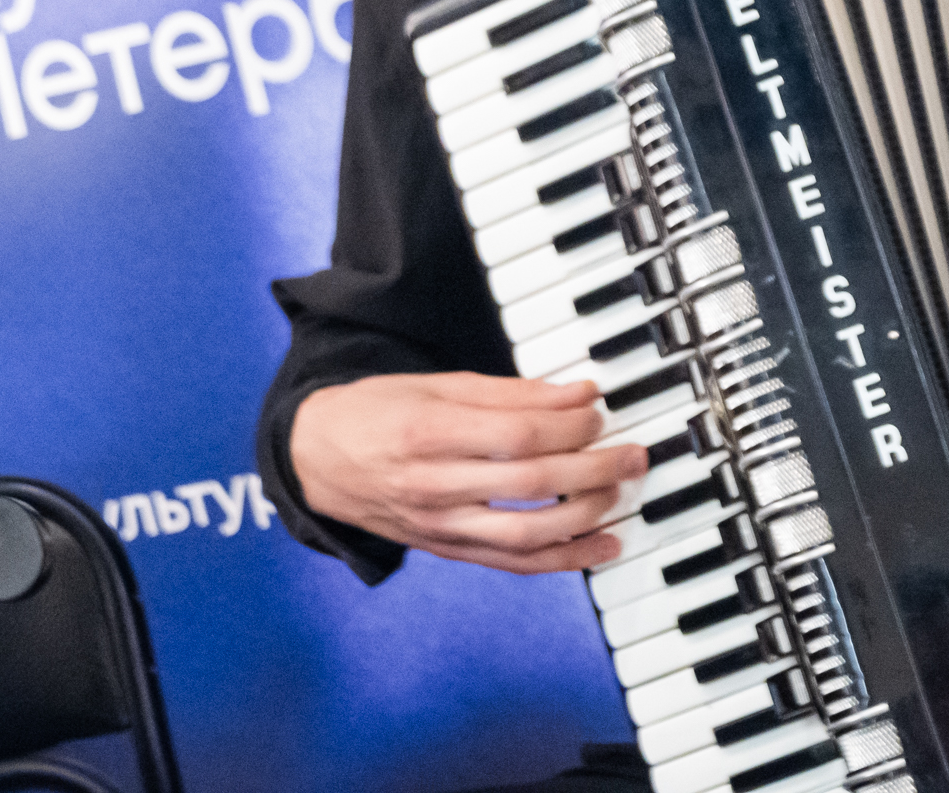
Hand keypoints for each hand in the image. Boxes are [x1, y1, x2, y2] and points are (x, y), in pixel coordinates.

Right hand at [291, 372, 647, 572]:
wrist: (314, 461)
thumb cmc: (379, 412)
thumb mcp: (437, 385)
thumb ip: (510, 392)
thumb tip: (579, 394)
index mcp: (427, 434)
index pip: (518, 435)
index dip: (571, 425)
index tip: (600, 412)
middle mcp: (432, 487)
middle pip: (529, 484)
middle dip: (594, 469)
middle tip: (633, 453)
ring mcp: (439, 526)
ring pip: (525, 535)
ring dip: (586, 516)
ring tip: (622, 493)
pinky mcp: (447, 550)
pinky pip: (511, 564)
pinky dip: (563, 559)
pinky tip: (602, 545)